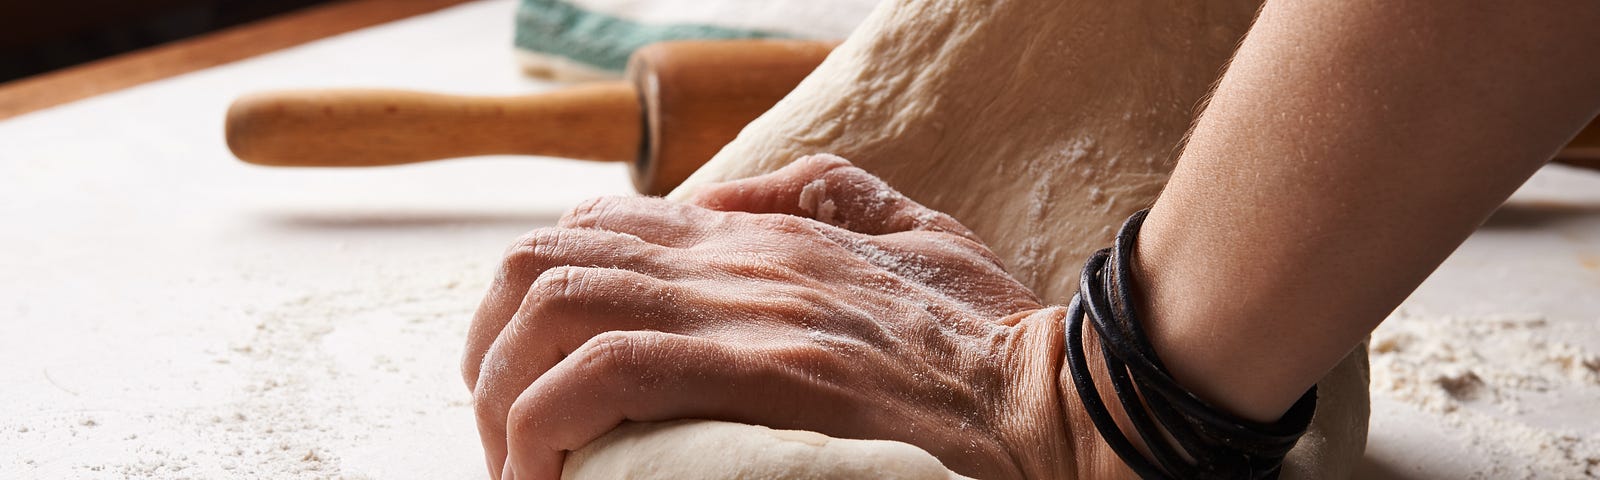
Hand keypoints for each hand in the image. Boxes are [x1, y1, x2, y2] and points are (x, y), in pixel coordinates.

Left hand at [461, 155, 1101, 479]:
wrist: (1063, 404)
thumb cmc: (994, 343)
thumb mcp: (920, 236)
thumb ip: (828, 197)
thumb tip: (724, 194)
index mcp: (762, 236)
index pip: (595, 229)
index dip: (531, 300)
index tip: (528, 383)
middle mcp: (739, 259)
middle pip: (545, 260)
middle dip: (490, 350)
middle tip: (504, 438)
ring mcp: (750, 311)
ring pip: (557, 306)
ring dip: (505, 394)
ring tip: (518, 470)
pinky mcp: (768, 373)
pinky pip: (610, 372)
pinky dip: (550, 420)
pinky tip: (549, 474)